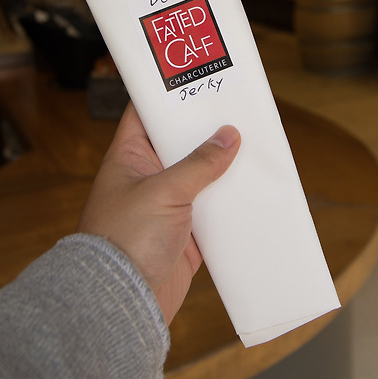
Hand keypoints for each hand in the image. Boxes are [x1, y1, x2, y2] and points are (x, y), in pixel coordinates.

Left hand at [78, 103, 239, 324]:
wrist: (120, 300)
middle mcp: (147, 177)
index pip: (146, 113)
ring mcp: (167, 206)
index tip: (198, 78)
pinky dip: (232, 204)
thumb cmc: (127, 238)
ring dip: (225, 168)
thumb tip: (229, 137)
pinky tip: (255, 191)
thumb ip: (198, 164)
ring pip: (202, 178)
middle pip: (181, 144)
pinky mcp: (186, 235)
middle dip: (209, 131)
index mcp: (129, 157)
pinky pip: (213, 212)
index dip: (169, 95)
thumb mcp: (164, 191)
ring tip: (257, 145)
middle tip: (240, 109)